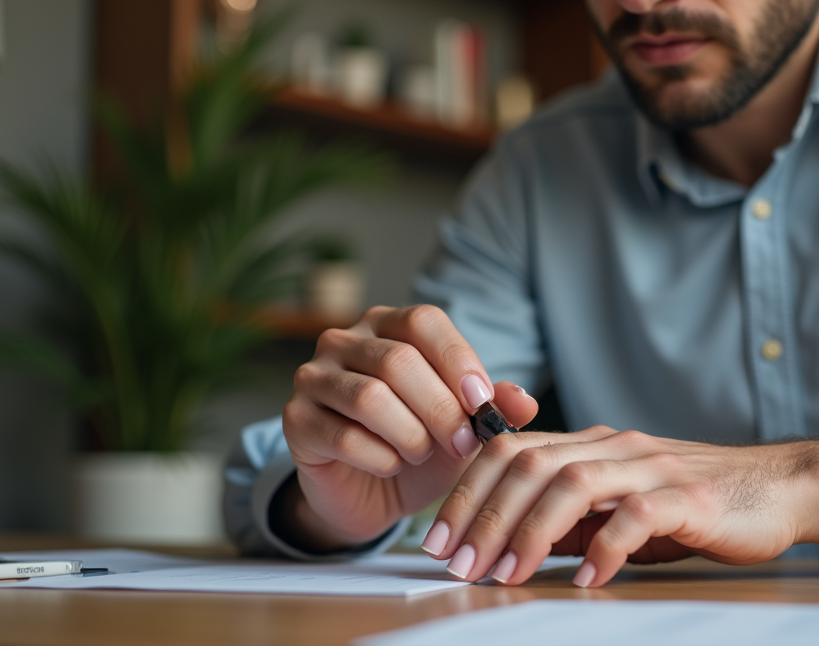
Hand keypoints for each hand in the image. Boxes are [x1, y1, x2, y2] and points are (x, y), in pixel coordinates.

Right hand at [279, 305, 537, 550]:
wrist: (372, 495)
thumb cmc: (421, 447)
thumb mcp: (465, 427)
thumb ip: (495, 408)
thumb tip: (523, 401)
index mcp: (388, 325)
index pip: (423, 321)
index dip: (457, 360)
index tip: (482, 403)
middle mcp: (344, 340)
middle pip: (398, 361)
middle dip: (440, 409)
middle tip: (462, 445)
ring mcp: (313, 377)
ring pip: (370, 397)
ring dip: (410, 435)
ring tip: (422, 454)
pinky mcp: (295, 420)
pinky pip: (343, 435)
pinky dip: (380, 458)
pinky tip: (391, 467)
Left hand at [423, 429, 818, 586]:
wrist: (777, 487)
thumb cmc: (697, 501)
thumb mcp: (623, 503)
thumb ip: (576, 515)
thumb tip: (520, 544)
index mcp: (591, 443)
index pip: (509, 450)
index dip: (466, 490)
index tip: (439, 537)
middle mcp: (612, 446)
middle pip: (527, 463)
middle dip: (482, 514)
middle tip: (457, 562)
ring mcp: (648, 468)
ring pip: (570, 483)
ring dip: (528, 532)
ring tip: (505, 576)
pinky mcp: (686, 498)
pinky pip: (635, 518)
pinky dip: (604, 550)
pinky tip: (586, 582)